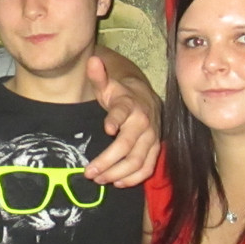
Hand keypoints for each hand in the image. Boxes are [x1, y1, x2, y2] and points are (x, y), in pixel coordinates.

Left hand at [84, 55, 160, 186]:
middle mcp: (143, 122)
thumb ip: (98, 76)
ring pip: (137, 160)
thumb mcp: (108, 85)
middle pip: (127, 145)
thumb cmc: (121, 95)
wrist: (145, 99)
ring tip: (99, 179)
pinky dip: (134, 178)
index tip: (106, 128)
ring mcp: (152, 138)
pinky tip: (117, 183)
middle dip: (107, 161)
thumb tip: (92, 60)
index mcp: (129, 105)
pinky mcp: (155, 149)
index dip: (115, 119)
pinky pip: (148, 168)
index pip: (122, 112)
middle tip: (89, 172)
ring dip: (117, 173)